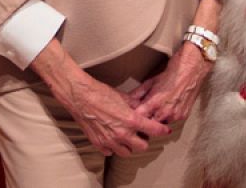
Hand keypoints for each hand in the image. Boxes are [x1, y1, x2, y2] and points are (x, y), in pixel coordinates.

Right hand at [31, 40, 169, 155]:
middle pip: (142, 146)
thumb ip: (135, 105)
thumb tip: (143, 107)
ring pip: (127, 152)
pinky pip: (110, 152)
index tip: (165, 130)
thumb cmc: (101, 93)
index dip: (161, 130)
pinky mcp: (99, 143)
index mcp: (131, 120)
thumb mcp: (123, 96)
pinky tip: (111, 137)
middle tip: (140, 132)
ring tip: (125, 136)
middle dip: (143, 140)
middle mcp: (122, 134)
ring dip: (129, 146)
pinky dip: (113, 147)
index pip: (153, 130)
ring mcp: (110, 141)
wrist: (80, 96)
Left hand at [126, 43, 212, 125]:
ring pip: (161, 124)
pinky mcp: (183, 116)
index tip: (133, 114)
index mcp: (154, 103)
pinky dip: (168, 117)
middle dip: (146, 120)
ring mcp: (175, 115)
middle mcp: (165, 112)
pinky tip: (167, 108)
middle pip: (149, 124)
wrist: (192, 69)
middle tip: (143, 114)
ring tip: (156, 110)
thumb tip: (128, 99)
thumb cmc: (171, 73)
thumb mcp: (151, 81)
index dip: (135, 116)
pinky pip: (172, 121)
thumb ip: (139, 93)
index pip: (139, 117)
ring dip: (157, 119)